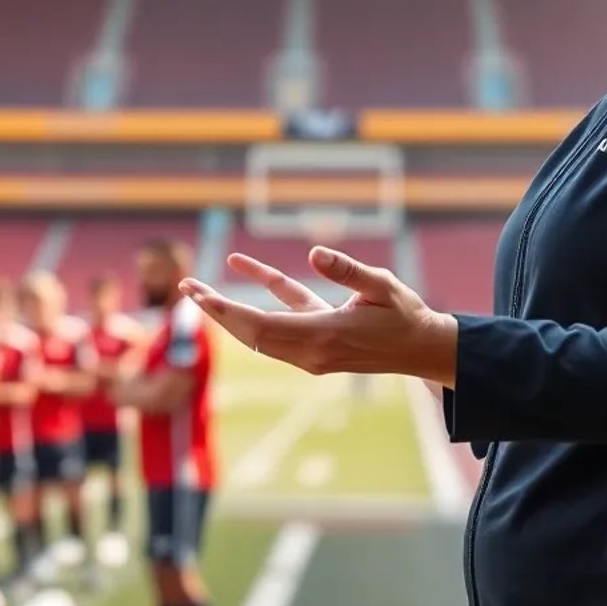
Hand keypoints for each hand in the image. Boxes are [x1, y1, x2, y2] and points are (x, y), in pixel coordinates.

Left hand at [180, 247, 459, 385]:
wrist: (421, 350)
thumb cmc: (405, 315)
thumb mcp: (382, 287)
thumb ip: (348, 271)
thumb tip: (314, 253)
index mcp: (323, 336)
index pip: (262, 327)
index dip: (229, 314)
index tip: (202, 299)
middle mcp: (310, 351)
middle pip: (251, 335)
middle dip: (217, 314)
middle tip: (185, 288)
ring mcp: (311, 353)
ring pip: (259, 333)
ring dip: (229, 312)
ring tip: (197, 289)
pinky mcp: (315, 344)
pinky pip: (279, 320)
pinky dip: (260, 299)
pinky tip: (243, 266)